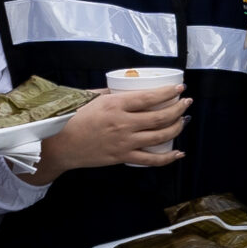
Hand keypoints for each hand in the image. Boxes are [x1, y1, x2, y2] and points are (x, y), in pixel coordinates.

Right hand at [28, 86, 190, 179]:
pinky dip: (167, 158)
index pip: (148, 97)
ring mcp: (124, 142)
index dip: (168, 93)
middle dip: (178, 109)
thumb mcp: (89, 98)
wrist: (59, 145)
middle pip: (160, 117)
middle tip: (186, 103)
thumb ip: (109, 93)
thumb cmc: (72, 119)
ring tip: (184, 121)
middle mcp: (123, 123)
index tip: (180, 89)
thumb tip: (124, 88)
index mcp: (115, 105)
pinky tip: (178, 153)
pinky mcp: (123, 157)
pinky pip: (151, 160)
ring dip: (176, 128)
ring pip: (159, 136)